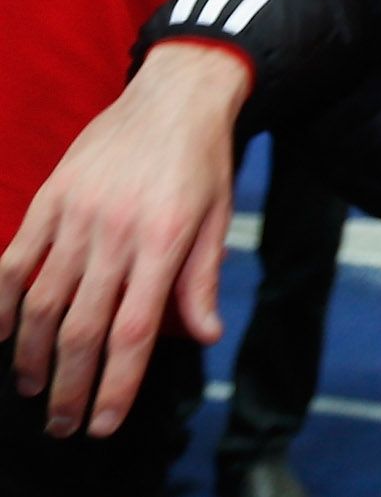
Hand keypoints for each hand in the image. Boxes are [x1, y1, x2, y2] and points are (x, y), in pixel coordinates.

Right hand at [0, 44, 247, 438]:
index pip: (133, 332)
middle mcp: (115, 234)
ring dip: (31, 354)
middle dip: (70, 386)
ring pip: (41, 302)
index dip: (116, 386)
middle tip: (64, 425)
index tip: (104, 424)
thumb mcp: (219, 218)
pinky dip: (0, 302)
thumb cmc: (203, 162)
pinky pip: (14, 260)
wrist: (175, 95)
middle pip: (82, 329)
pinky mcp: (50, 199)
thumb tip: (202, 336)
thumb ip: (202, 279)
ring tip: (34, 388)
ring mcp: (76, 216)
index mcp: (163, 242)